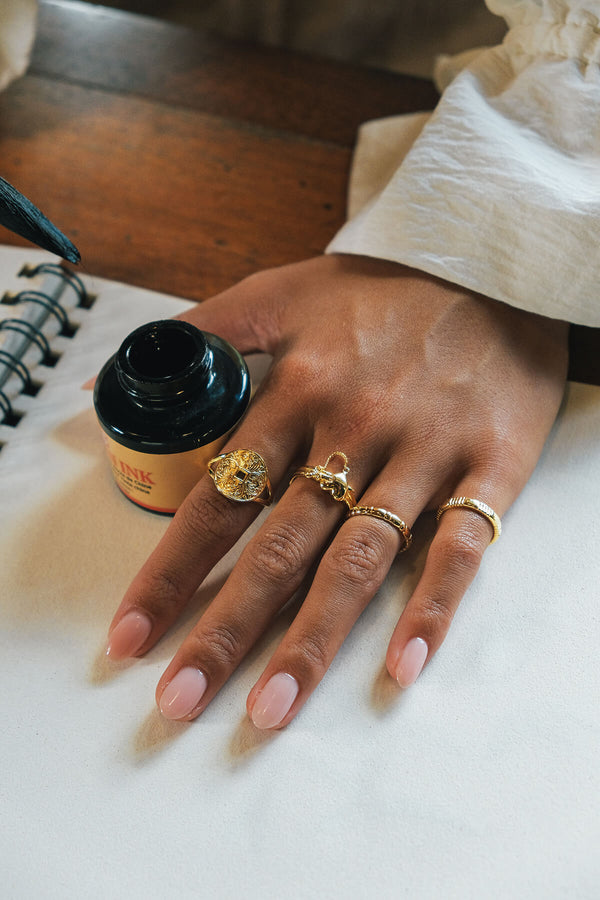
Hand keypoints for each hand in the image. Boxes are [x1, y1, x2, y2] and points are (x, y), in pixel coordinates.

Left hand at [106, 255, 567, 727]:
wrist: (490, 268)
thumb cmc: (379, 290)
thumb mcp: (282, 293)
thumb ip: (203, 338)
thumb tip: (119, 386)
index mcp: (297, 389)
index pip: (218, 497)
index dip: (170, 571)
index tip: (131, 637)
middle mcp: (354, 429)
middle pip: (280, 543)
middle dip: (227, 626)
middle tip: (182, 698)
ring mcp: (423, 452)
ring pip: (361, 558)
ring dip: (314, 637)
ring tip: (272, 707)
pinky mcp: (487, 466)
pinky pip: (460, 547)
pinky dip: (432, 607)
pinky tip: (402, 666)